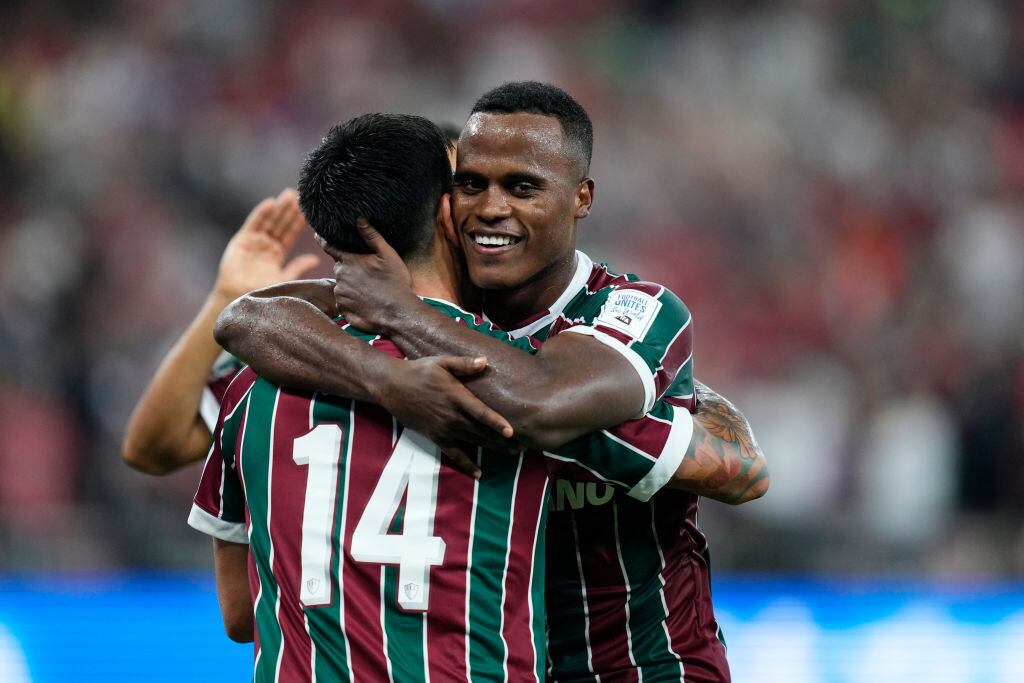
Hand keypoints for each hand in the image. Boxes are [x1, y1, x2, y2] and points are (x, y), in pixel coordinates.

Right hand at [214, 189, 320, 300]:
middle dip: (290, 210)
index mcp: (277, 253)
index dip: (298, 222)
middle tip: (301, 196)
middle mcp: (266, 244)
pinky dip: (261, 213)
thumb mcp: (284, 278)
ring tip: (289, 195)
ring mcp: (254, 241)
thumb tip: (315, 259)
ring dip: (279, 208)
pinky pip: (253, 224)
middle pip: (280, 224)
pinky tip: (270, 204)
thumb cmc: (261, 292)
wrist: (239, 297)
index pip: (290, 234)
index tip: (309, 210)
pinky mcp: (242, 239)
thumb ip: (297, 267)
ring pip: (269, 221)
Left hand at [321, 219, 417, 332]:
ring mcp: (340, 294)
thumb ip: (372, 236)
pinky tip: (366, 301)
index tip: (317, 234)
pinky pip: (343, 301)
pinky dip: (351, 300)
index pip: (329, 246)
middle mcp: (340, 277)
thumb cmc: (395, 282)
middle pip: (340, 268)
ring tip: (370, 290)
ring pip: (342, 285)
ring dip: (351, 285)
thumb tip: (359, 219)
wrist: (398, 314)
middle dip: (349, 268)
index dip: (322, 239)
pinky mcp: (342, 309)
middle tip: (367, 273)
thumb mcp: (388, 255)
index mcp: (349, 261)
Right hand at [376, 356, 518, 462]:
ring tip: (513, 454)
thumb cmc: (419, 371)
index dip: (496, 422)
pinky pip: (454, 454)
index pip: (480, 412)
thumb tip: (485, 362)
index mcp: (456, 396)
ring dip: (493, 449)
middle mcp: (452, 416)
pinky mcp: (436, 437)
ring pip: (473, 442)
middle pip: (482, 431)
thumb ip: (464, 365)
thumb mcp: (441, 362)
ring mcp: (444, 429)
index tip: (512, 432)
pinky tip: (478, 473)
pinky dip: (467, 464)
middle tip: (525, 445)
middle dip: (504, 439)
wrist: (392, 386)